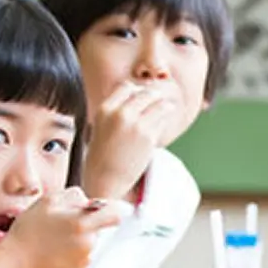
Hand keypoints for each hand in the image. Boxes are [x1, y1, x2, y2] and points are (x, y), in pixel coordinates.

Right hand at [2, 188, 124, 267]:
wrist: (15, 263)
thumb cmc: (28, 230)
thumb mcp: (47, 201)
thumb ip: (74, 196)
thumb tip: (88, 201)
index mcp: (82, 224)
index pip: (114, 215)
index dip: (115, 209)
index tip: (113, 208)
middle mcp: (88, 243)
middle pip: (98, 227)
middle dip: (86, 223)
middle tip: (62, 223)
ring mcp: (85, 259)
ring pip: (89, 241)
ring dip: (78, 237)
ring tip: (54, 238)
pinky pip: (82, 255)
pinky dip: (73, 251)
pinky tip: (55, 250)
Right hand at [83, 83, 174, 199]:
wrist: (105, 180)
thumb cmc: (102, 156)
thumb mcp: (100, 128)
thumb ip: (115, 113)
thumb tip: (135, 99)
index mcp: (104, 110)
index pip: (126, 87)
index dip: (136, 91)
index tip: (142, 97)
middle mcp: (120, 113)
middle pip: (145, 93)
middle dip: (154, 96)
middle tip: (159, 100)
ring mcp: (135, 124)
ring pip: (158, 103)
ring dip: (164, 105)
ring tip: (167, 108)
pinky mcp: (149, 135)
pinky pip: (162, 119)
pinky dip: (164, 119)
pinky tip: (163, 122)